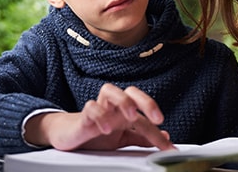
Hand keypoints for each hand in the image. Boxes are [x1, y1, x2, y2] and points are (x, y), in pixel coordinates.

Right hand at [24, 83, 175, 150]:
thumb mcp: (122, 137)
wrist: (69, 136)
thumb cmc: (96, 133)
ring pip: (109, 90)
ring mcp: (98, 108)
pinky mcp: (83, 116)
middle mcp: (113, 106)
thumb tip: (165, 136)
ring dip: (123, 101)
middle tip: (157, 118)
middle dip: (146, 102)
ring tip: (131, 116)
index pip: (145, 116)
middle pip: (131, 91)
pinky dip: (99, 115)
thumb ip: (141, 136)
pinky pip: (90, 107)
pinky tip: (106, 129)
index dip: (158, 131)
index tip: (168, 147)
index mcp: (124, 110)